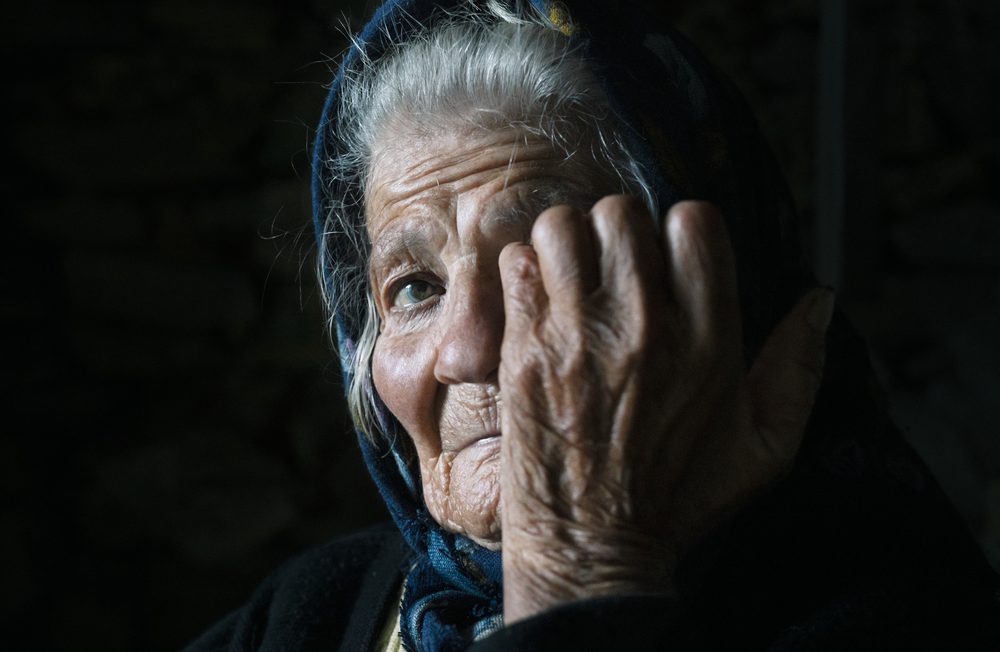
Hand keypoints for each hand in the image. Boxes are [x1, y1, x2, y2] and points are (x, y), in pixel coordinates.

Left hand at [497, 198, 833, 622]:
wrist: (591, 546)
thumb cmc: (678, 497)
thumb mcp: (766, 446)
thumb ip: (799, 367)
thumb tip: (821, 298)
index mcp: (709, 339)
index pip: (696, 222)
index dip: (680, 229)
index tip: (668, 257)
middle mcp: (645, 325)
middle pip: (622, 212)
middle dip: (617, 231)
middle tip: (611, 267)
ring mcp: (579, 334)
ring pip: (565, 225)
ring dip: (566, 243)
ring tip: (569, 276)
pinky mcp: (525, 349)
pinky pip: (517, 264)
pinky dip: (523, 271)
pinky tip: (534, 303)